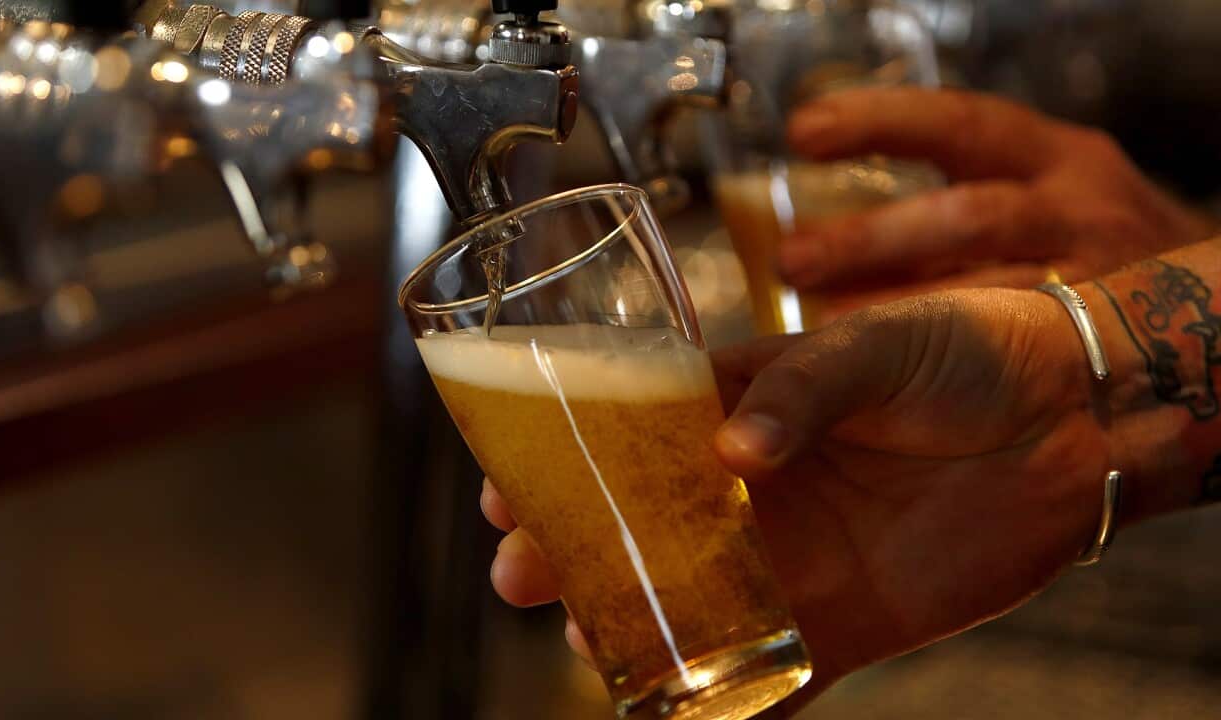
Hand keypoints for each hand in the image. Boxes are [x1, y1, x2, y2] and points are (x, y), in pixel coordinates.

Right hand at [483, 288, 1121, 709]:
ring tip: (583, 637)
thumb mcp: (873, 342)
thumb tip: (732, 455)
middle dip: (567, 551)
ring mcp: (787, 558)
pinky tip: (675, 719)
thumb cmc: (966, 351)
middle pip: (633, 529)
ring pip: (681, 605)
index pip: (623, 436)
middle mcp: (747, 489)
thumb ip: (800, 389)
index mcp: (737, 408)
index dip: (557, 459)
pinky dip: (724, 705)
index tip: (505, 484)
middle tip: (520, 571)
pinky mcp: (839, 620)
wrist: (1067, 416)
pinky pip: (768, 674)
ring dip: (624, 627)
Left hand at [780, 87, 1214, 322]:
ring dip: (900, 311)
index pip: (958, 125)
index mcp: (1051, 156)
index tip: (803, 134)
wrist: (1197, 305)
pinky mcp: (1104, 339)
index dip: (879, 123)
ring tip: (823, 331)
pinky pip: (1017, 351)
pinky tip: (888, 374)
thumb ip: (938, 211)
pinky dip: (950, 360)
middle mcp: (1077, 206)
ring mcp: (1098, 277)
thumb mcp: (1028, 198)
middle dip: (874, 238)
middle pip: (968, 215)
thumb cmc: (1081, 249)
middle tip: (793, 261)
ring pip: (992, 291)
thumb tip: (808, 246)